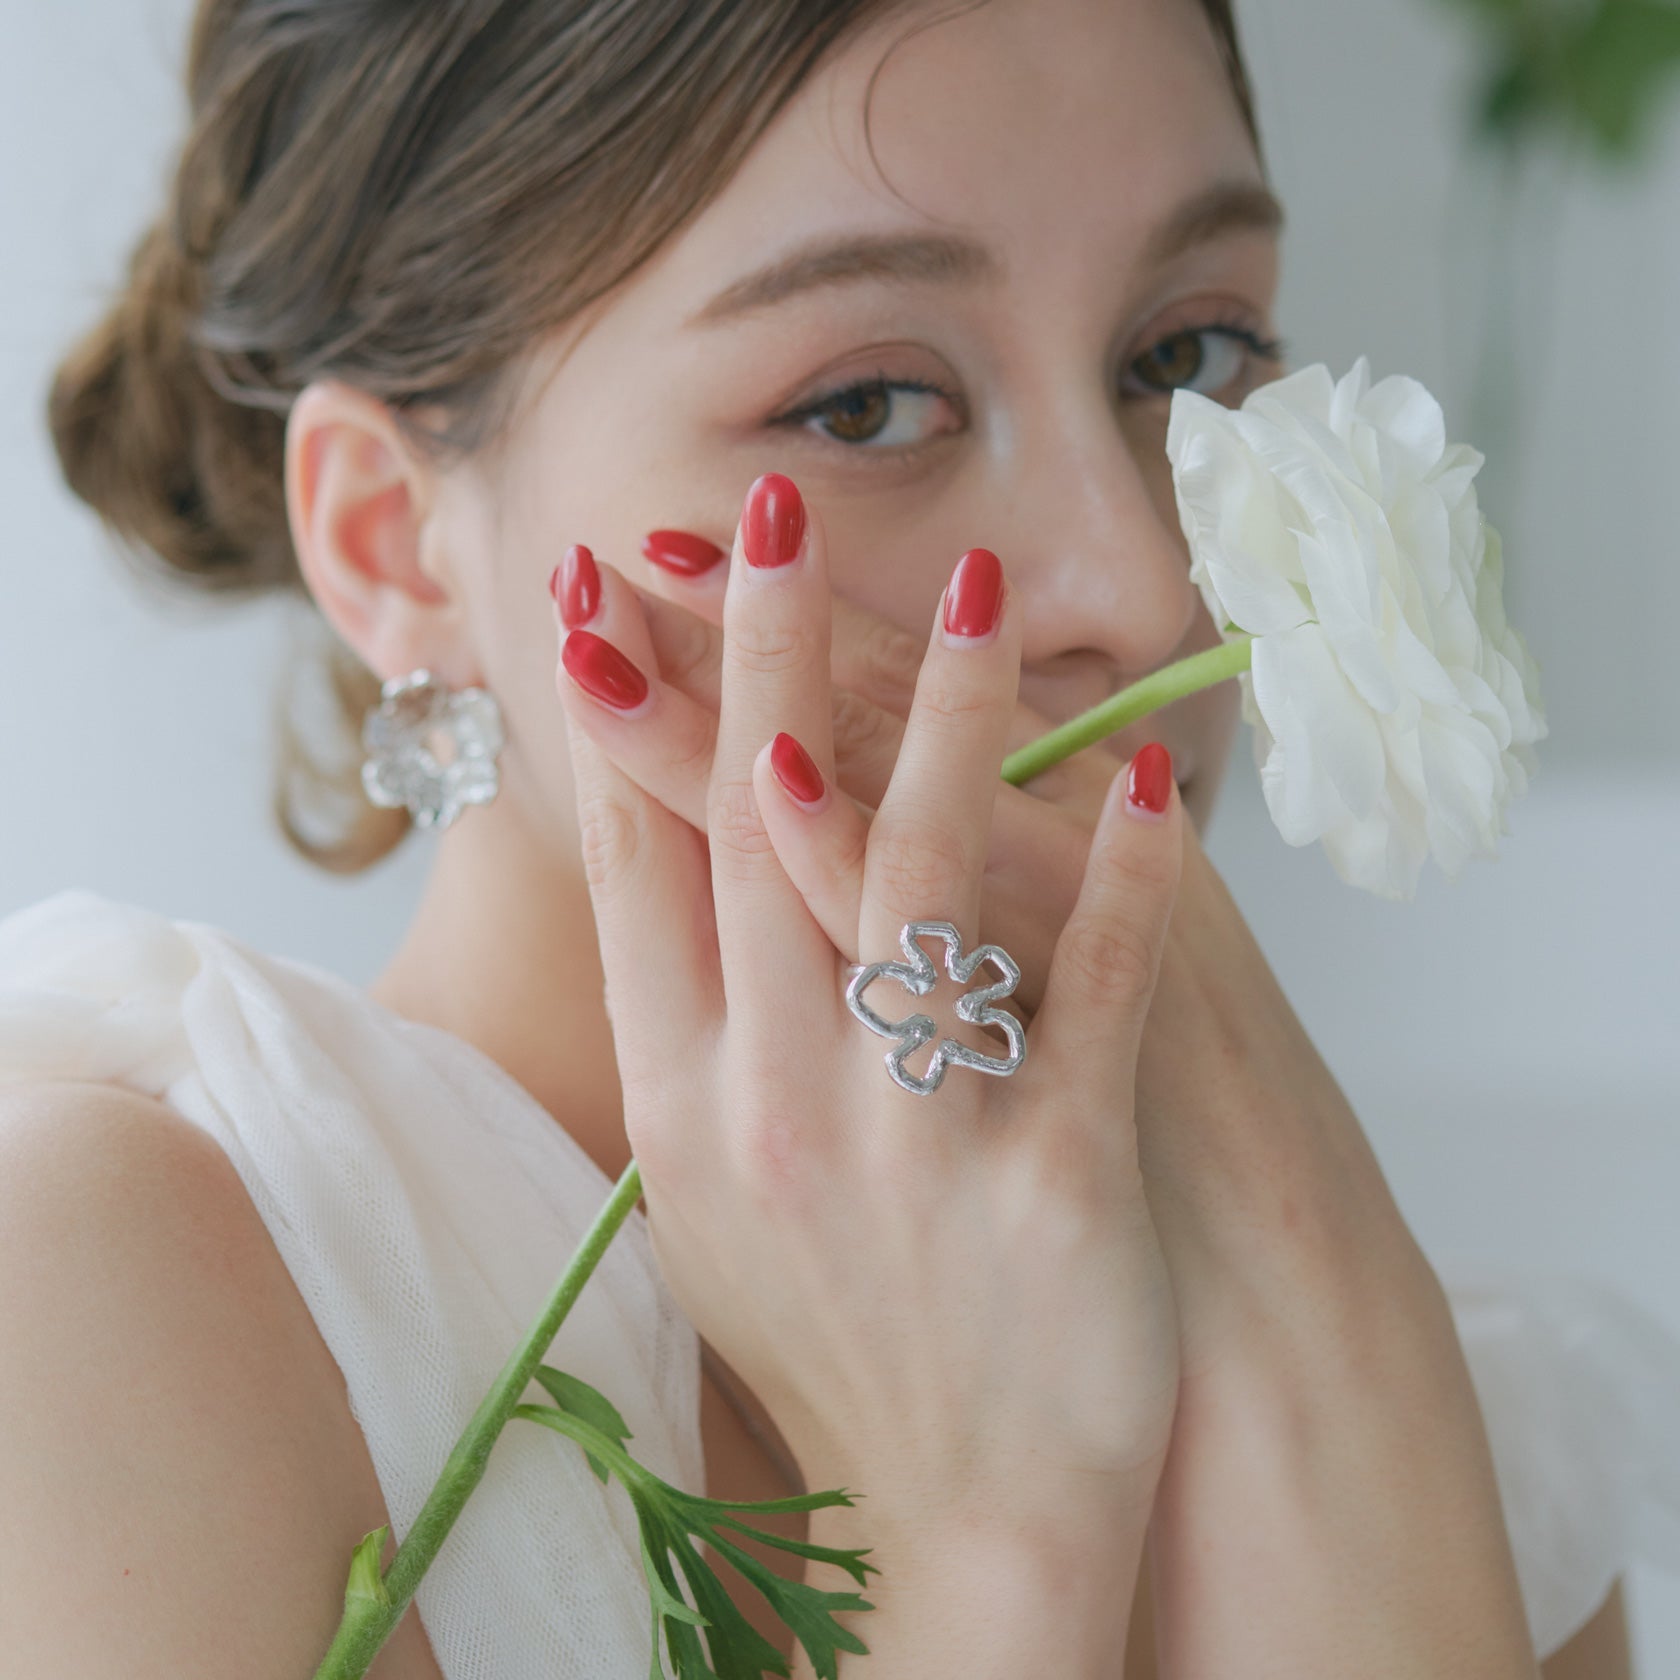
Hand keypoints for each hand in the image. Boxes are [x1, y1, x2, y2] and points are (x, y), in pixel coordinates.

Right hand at [558, 516, 1447, 1371]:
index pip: (642, 866)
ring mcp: (914, 1143)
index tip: (609, 589)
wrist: (956, 1518)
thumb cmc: (830, 1333)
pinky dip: (1113, 879)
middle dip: (756, 657)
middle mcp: (777, 1104)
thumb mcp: (705, 1189)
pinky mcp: (1054, 1182)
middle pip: (759, 832)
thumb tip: (663, 852)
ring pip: (918, 881)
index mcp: (681, 1100)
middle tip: (762, 511)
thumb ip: (688, 1022)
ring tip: (971, 589)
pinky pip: (1083, 997)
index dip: (624, 716)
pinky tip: (1145, 778)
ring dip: (945, 719)